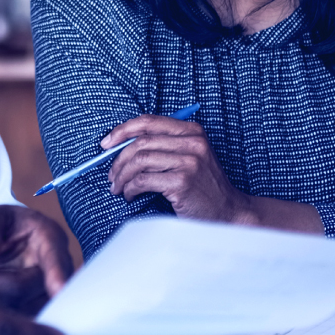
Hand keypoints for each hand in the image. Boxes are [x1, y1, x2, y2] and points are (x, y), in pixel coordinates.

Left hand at [0, 205, 72, 313]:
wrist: (3, 243)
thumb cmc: (0, 226)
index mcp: (50, 238)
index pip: (55, 259)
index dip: (57, 274)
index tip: (59, 289)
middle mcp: (57, 269)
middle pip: (23, 289)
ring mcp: (47, 295)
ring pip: (17, 309)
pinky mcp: (35, 313)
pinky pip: (14, 321)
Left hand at [101, 116, 321, 232]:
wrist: (228, 212)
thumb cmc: (203, 188)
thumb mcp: (189, 158)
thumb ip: (163, 147)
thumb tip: (119, 146)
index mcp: (192, 131)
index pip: (149, 121)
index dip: (122, 130)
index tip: (105, 144)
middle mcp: (192, 142)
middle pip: (141, 142)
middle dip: (118, 159)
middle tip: (111, 176)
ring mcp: (189, 161)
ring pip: (139, 160)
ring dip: (122, 176)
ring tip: (118, 188)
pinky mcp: (182, 181)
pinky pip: (143, 180)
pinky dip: (130, 188)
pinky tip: (130, 195)